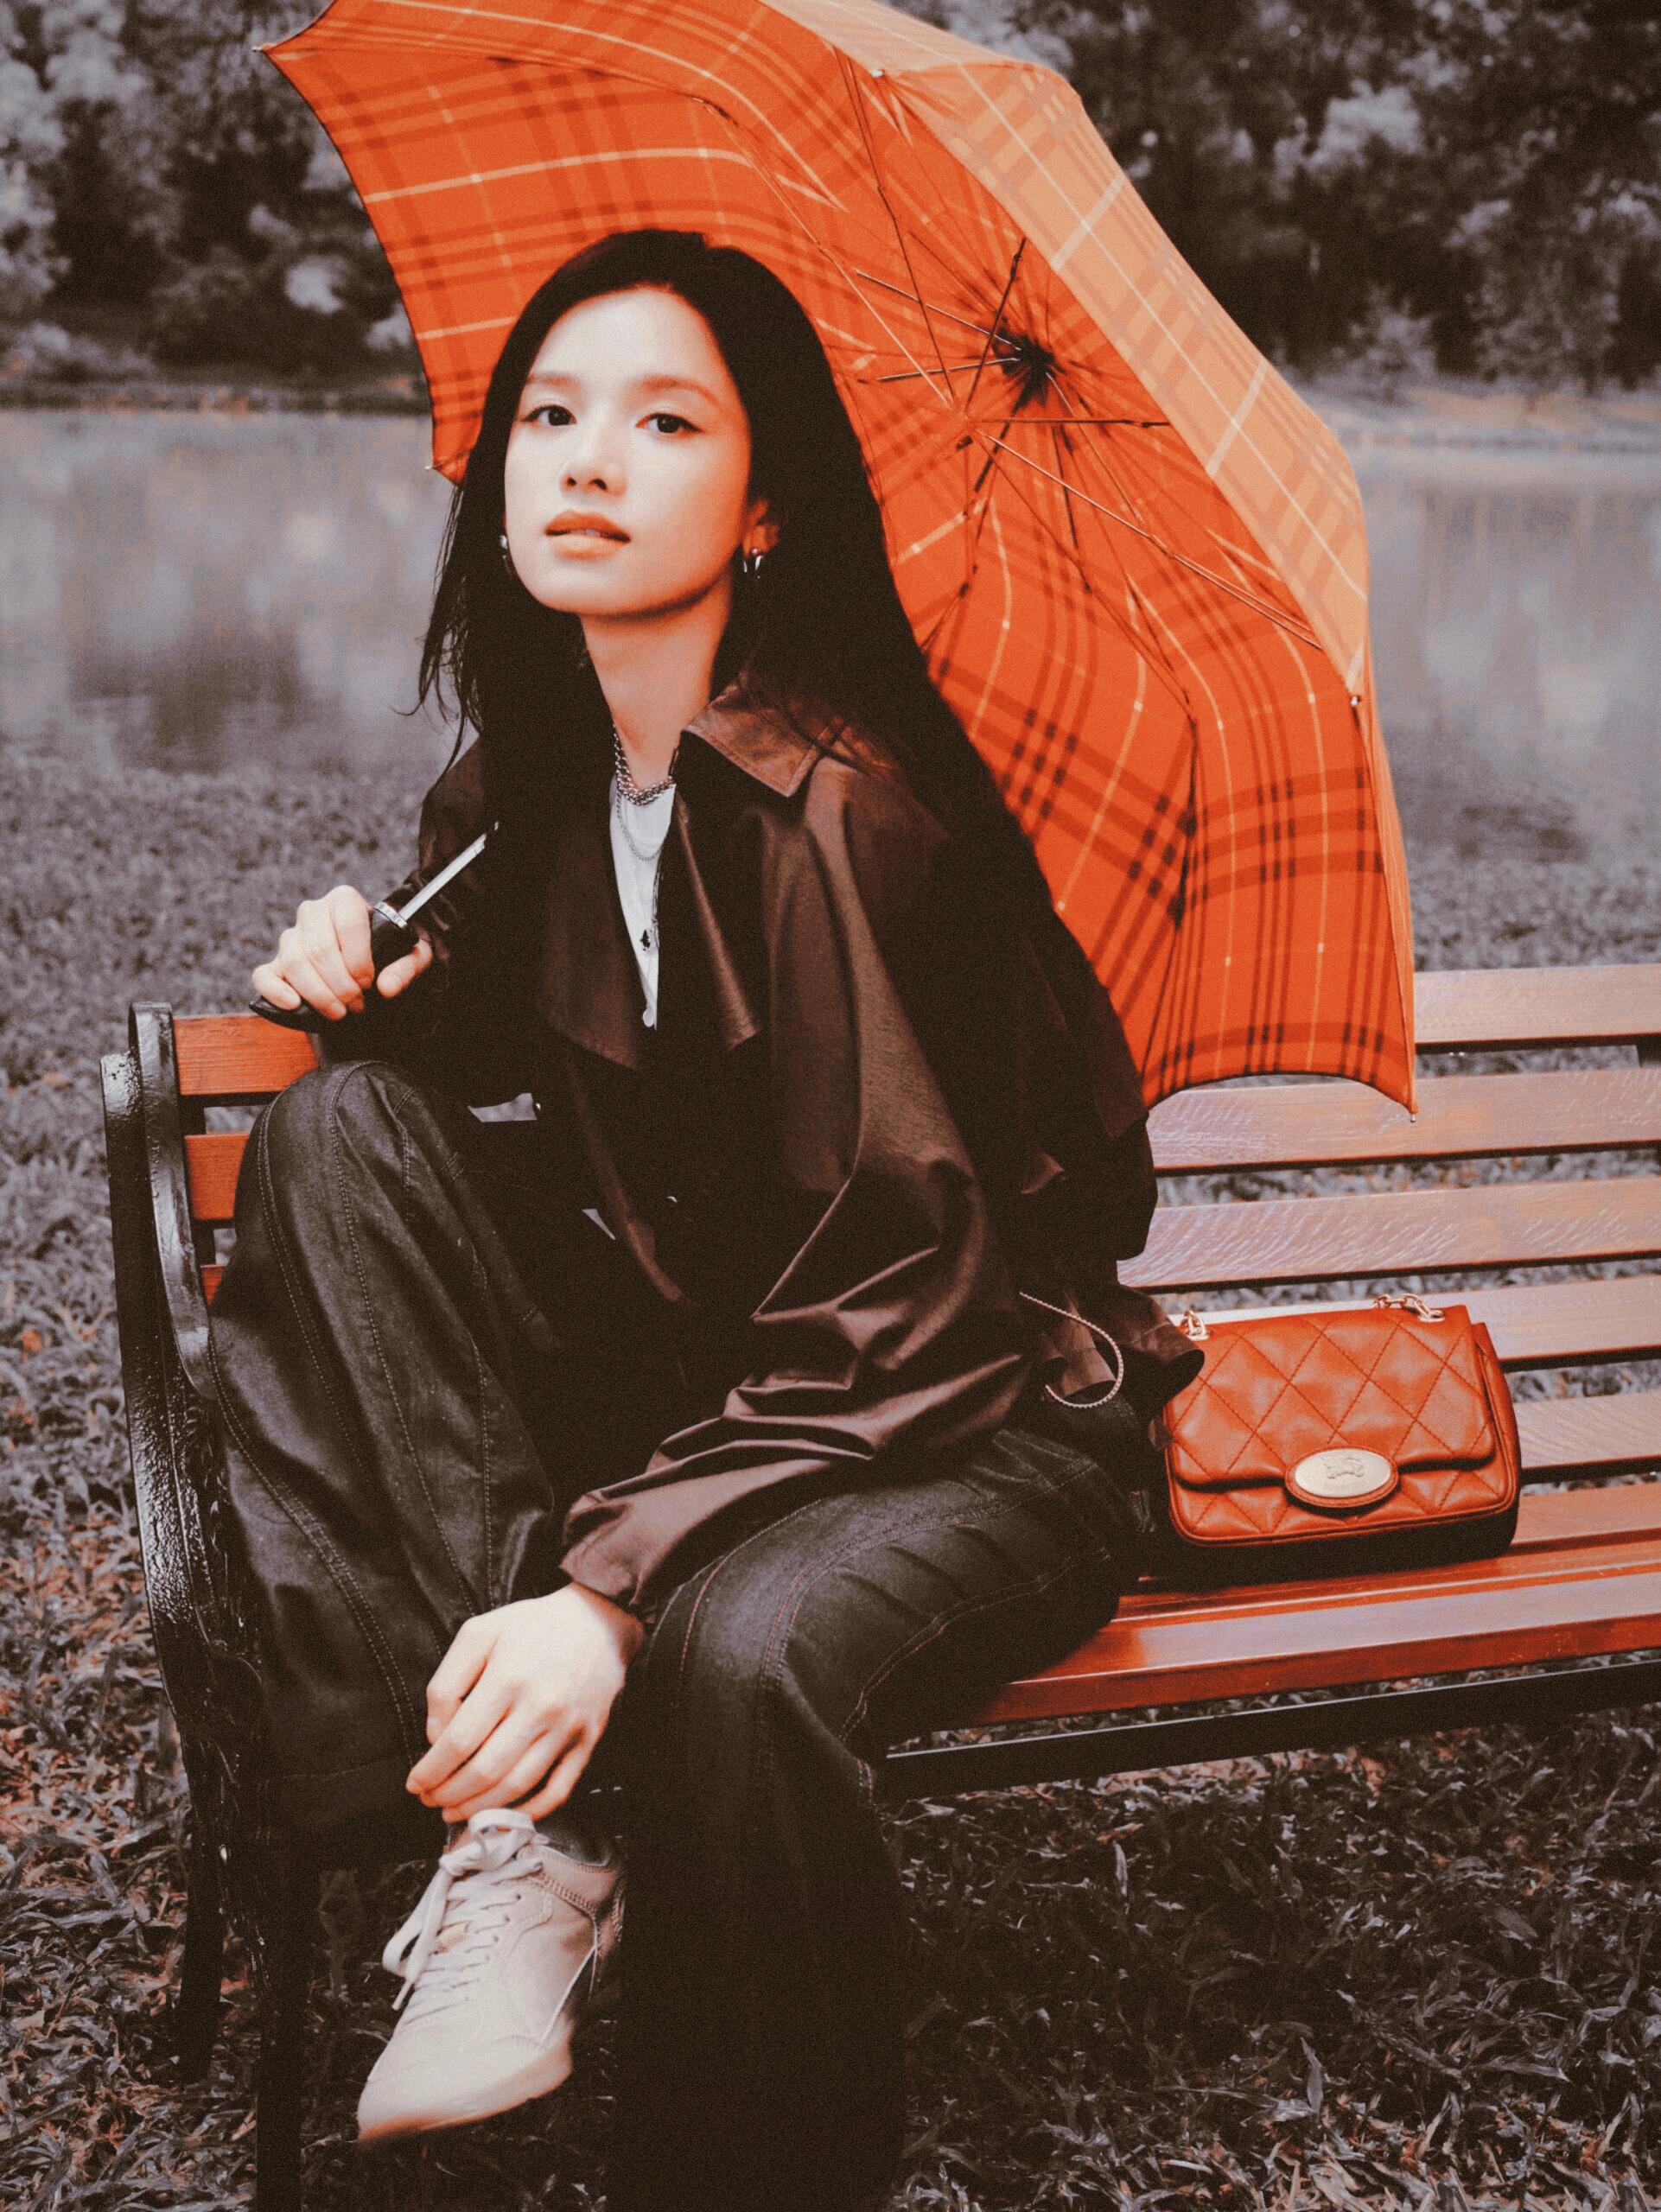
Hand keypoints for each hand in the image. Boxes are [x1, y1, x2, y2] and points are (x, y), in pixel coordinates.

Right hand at [251, 884, 432, 1022]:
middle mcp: (313, 913)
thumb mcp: (412, 955)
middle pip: (319, 948)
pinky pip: (264, 976)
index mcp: (345, 901)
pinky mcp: (275, 963)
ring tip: (339, 1012)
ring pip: (294, 962)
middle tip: (357, 1005)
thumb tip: (387, 987)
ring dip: (318, 994)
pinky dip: (276, 992)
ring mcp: (291, 937)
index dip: (359, 959)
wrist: (370, 962)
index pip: (348, 923)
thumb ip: (408, 967)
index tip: (370, 983)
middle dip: (340, 984)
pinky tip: (294, 1004)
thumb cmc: (391, 953)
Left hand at [407, 1584, 644, 1825]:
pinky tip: (505, 1813)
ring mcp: (567, 1728)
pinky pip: (558, 1789)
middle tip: (430, 1800)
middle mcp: (539, 1708)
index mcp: (507, 1678)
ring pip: (517, 1786)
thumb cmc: (532, 1626)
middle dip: (448, 1794)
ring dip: (479, 1808)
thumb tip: (436, 1737)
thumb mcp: (478, 1634)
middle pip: (485, 1771)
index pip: (459, 1742)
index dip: (431, 1771)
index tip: (415, 1783)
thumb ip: (447, 1683)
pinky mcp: (588, 1740)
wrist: (598, 1620)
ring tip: (455, 1812)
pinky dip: (530, 1811)